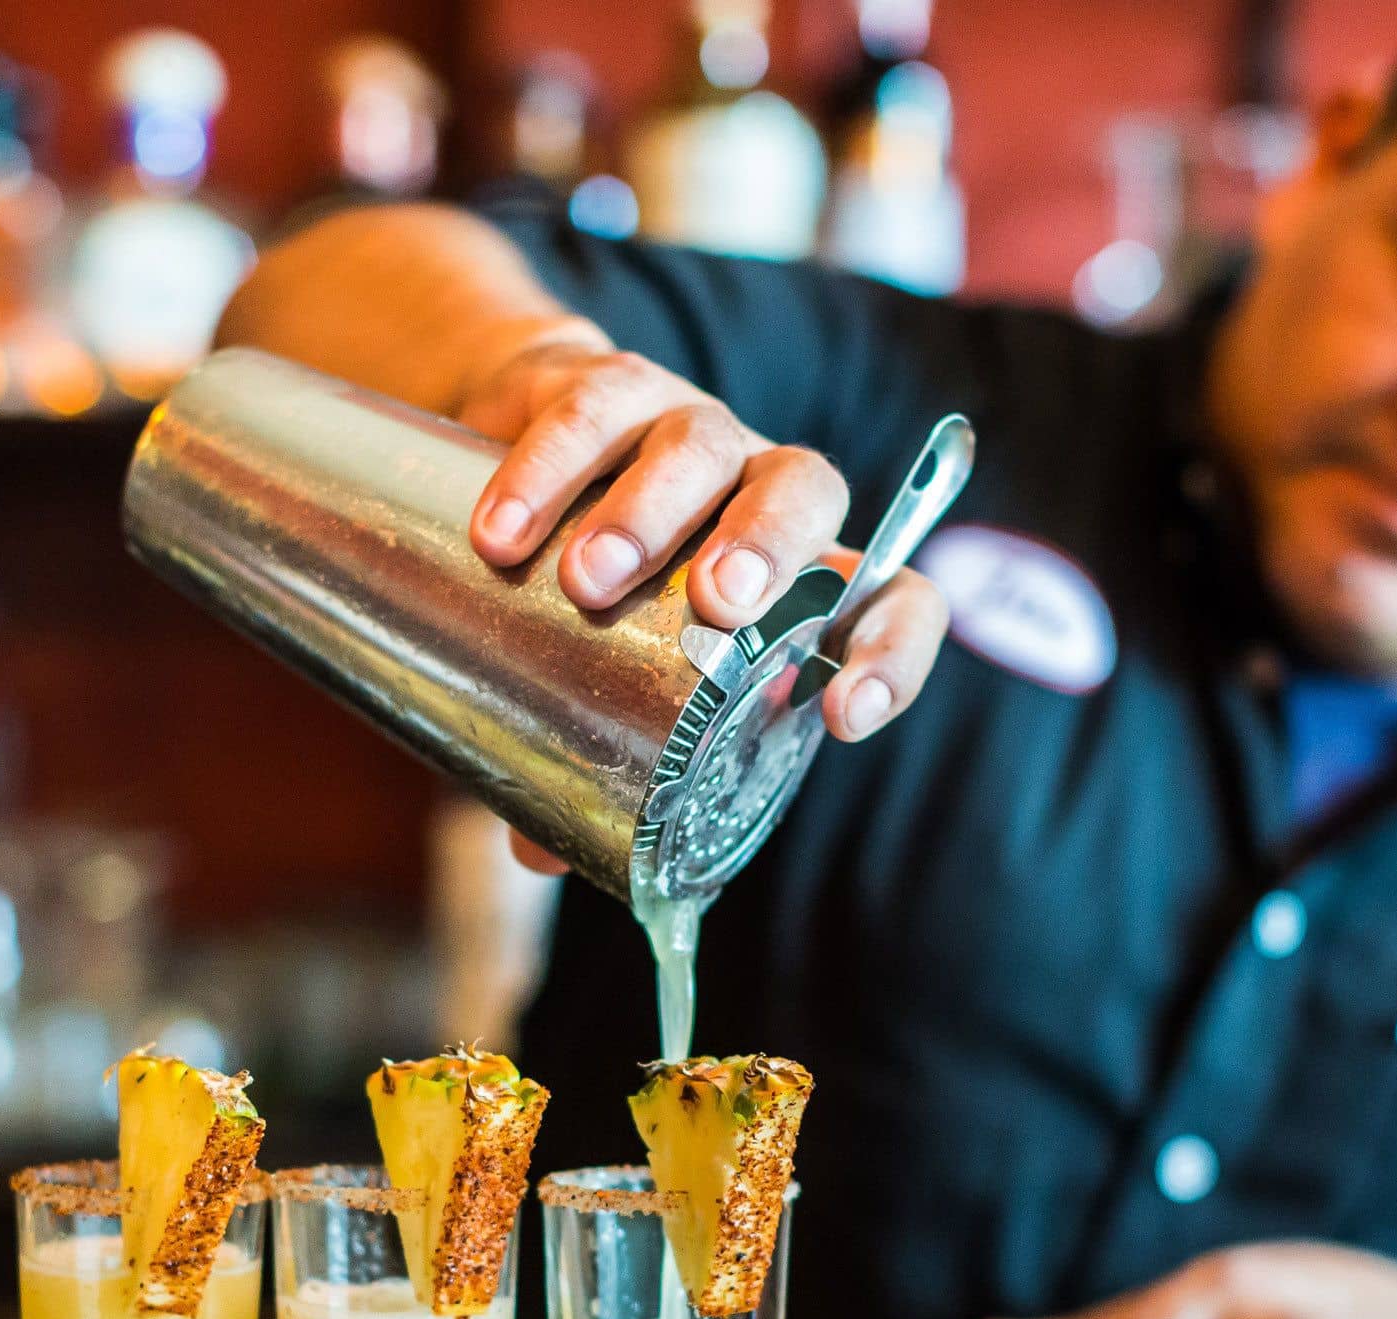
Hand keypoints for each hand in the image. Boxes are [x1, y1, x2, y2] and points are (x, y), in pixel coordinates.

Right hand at [455, 338, 950, 874]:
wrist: (524, 441)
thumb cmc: (598, 595)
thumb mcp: (607, 672)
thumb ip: (590, 759)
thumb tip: (541, 856)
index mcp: (797, 578)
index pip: (893, 599)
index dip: (895, 651)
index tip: (847, 716)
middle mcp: (762, 493)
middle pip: (807, 492)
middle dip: (771, 548)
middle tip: (716, 606)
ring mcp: (692, 429)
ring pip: (704, 443)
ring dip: (651, 511)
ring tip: (587, 579)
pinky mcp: (611, 385)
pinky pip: (595, 407)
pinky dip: (549, 466)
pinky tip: (501, 530)